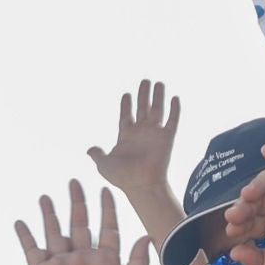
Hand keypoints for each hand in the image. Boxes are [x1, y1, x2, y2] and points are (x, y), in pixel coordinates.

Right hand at [13, 181, 150, 264]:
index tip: (105, 190)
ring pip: (55, 232)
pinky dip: (25, 236)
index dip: (107, 209)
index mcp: (107, 261)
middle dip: (78, 203)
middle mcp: (83, 260)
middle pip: (80, 224)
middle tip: (75, 182)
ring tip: (46, 195)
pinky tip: (20, 222)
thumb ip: (139, 261)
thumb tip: (146, 236)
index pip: (107, 228)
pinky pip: (32, 251)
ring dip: (51, 214)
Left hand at [87, 80, 180, 197]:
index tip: (126, 94)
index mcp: (125, 136)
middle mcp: (140, 132)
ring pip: (157, 109)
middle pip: (142, 108)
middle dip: (143, 94)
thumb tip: (89, 150)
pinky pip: (172, 120)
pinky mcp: (167, 138)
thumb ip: (97, 154)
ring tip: (158, 82)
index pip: (126, 116)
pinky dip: (175, 109)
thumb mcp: (104, 165)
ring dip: (158, 96)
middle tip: (144, 80)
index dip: (126, 105)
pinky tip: (175, 97)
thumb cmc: (122, 177)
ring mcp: (154, 134)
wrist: (140, 185)